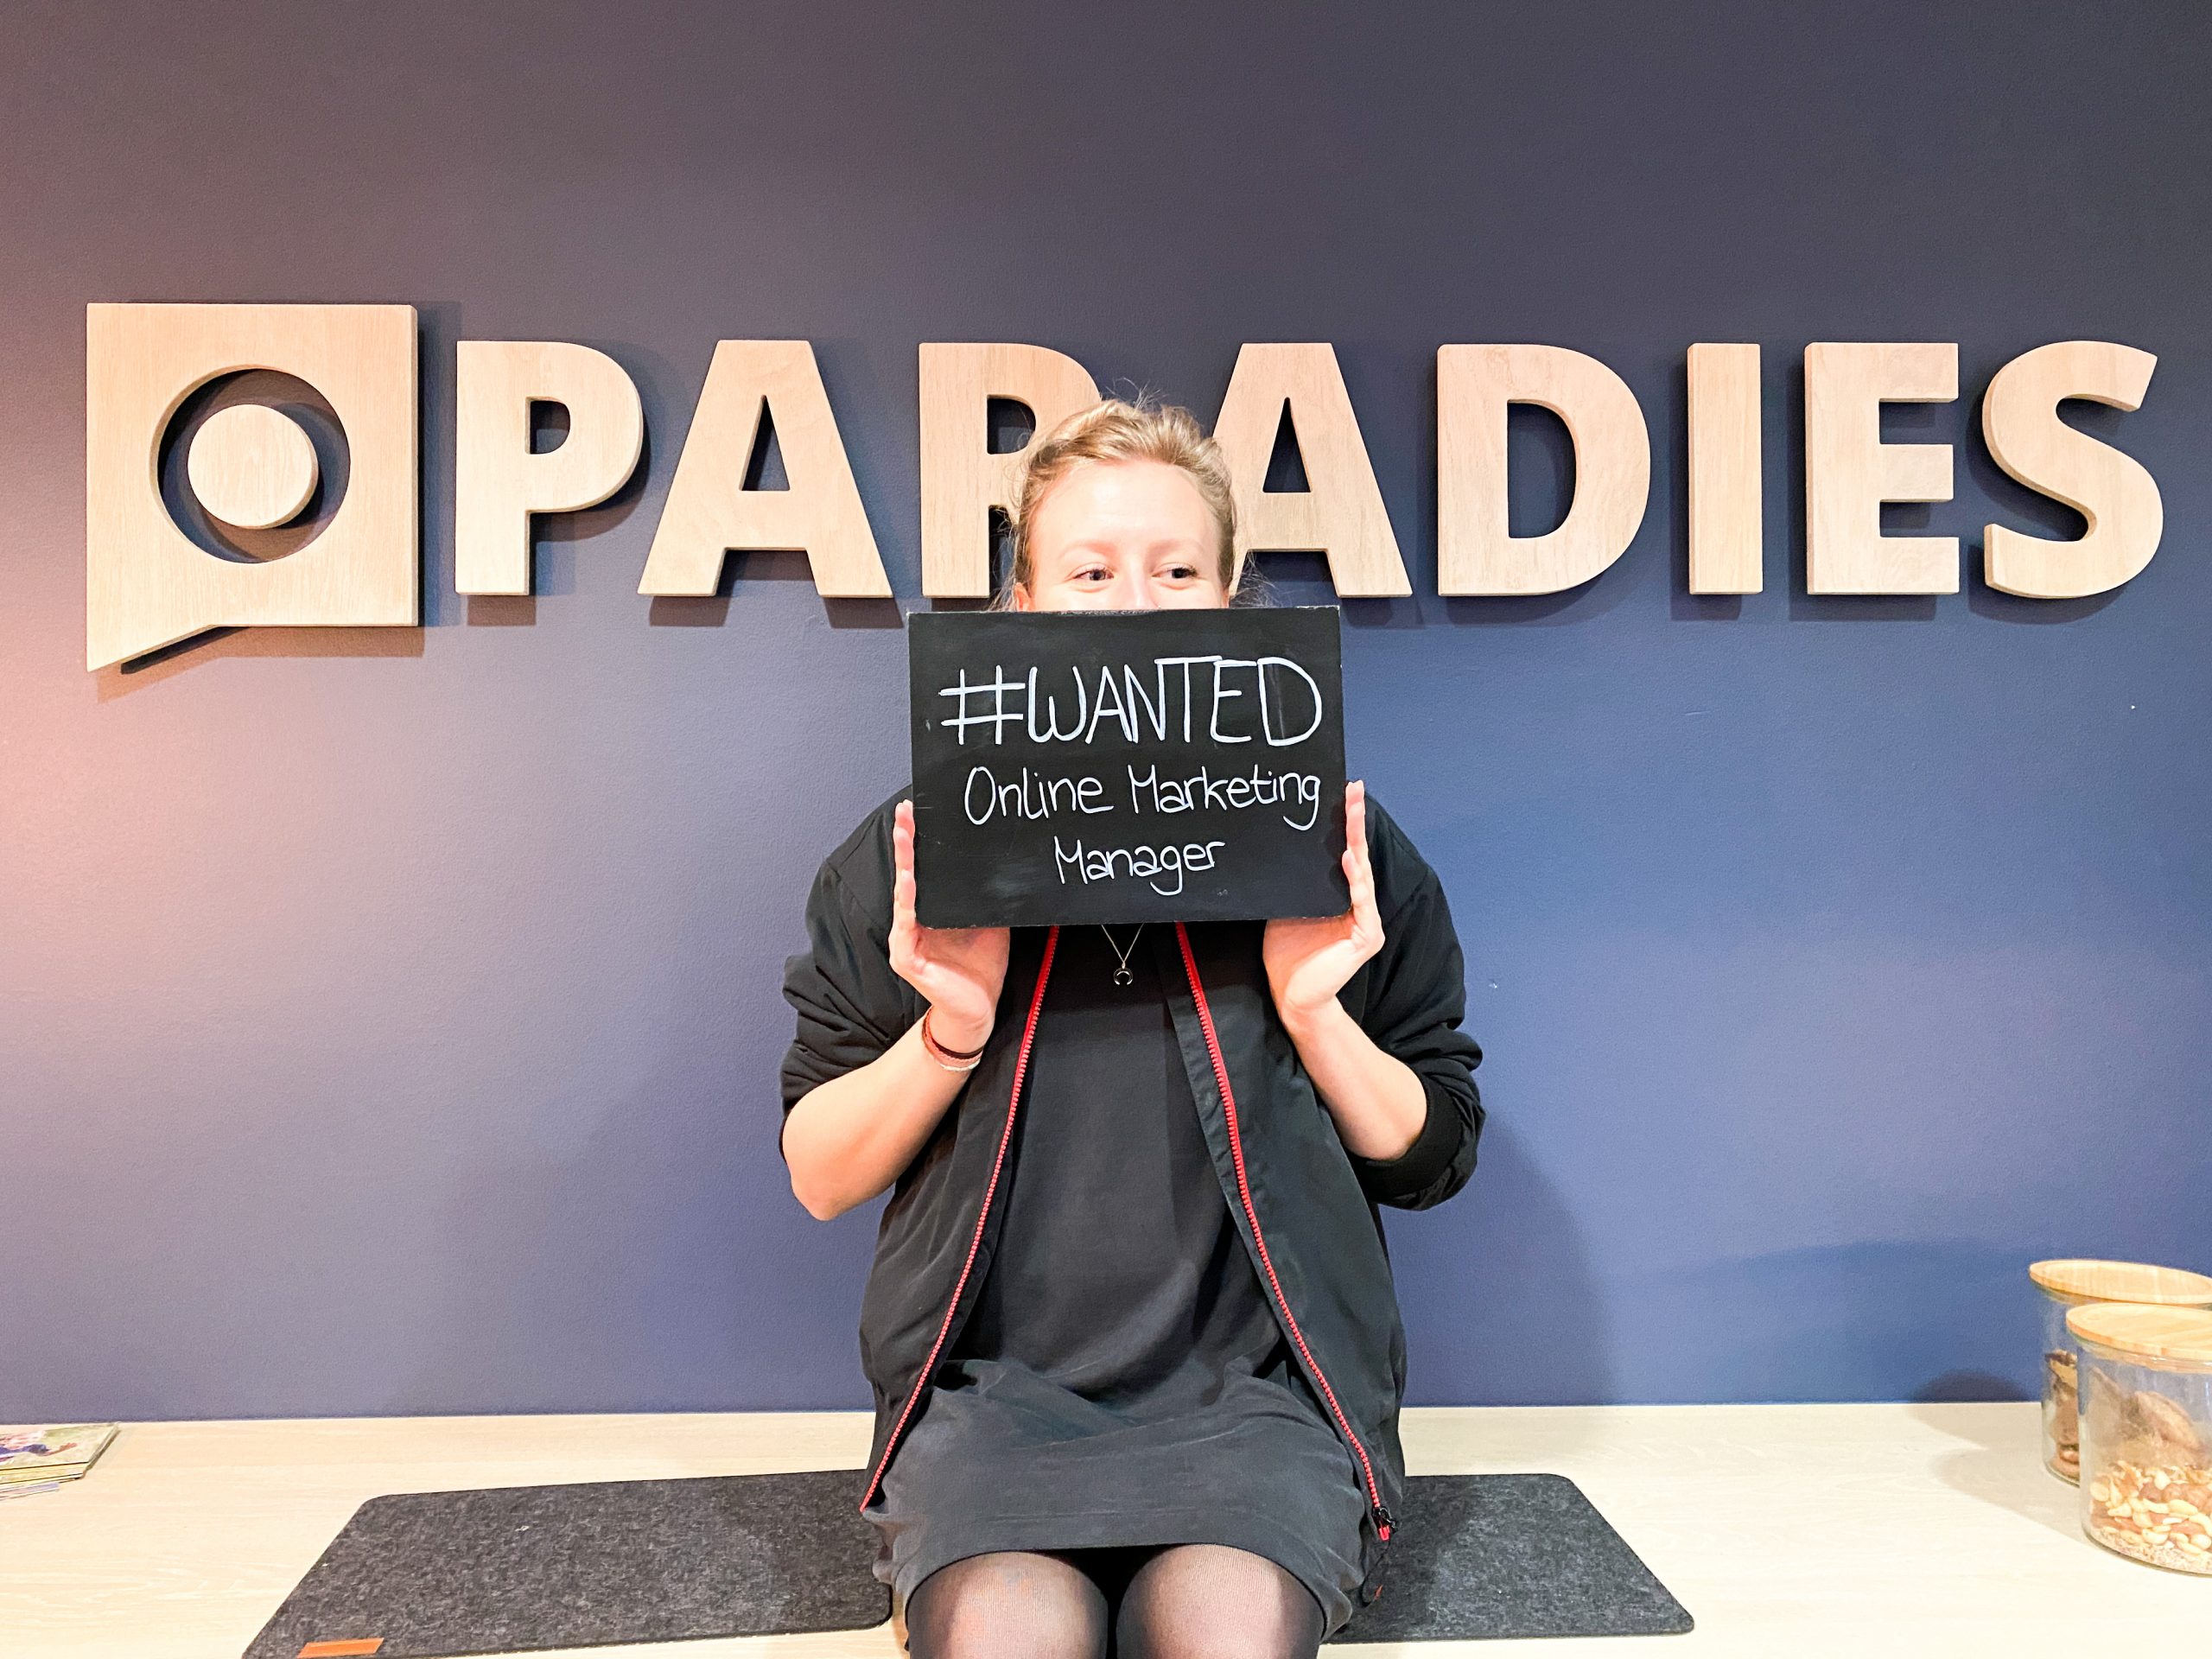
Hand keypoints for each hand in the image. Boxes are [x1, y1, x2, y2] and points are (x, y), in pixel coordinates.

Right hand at [890, 799, 1010, 1050]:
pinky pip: (906, 923)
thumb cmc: (981, 968)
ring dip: (904, 862)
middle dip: (907, 841)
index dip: (921, 843)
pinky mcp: (906, 957)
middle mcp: (912, 922)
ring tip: (905, 834)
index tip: (921, 812)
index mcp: (930, 912)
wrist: (979, 1010)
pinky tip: (908, 880)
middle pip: (908, 874)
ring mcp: (905, 939)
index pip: (923, 871)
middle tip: (906, 811)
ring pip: (903, 892)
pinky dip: (907, 900)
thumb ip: (988, 897)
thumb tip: (1005, 864)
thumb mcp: (990, 922)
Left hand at [1263, 780, 1383, 1029]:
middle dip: (1355, 822)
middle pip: (1359, 856)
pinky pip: (1362, 904)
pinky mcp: (1366, 938)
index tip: (1344, 793)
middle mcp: (1359, 906)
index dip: (1346, 825)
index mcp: (1341, 897)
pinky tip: (1350, 859)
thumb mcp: (1286, 907)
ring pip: (1363, 874)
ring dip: (1357, 842)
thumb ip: (1292, 883)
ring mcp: (1366, 922)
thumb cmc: (1288, 954)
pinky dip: (1356, 880)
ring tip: (1353, 813)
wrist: (1292, 996)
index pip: (1346, 854)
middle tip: (1354, 790)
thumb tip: (1277, 848)